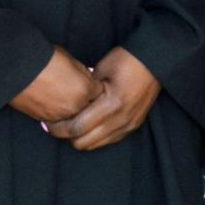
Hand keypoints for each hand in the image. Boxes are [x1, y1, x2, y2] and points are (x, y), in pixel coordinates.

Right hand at [10, 45, 101, 122]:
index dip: (96, 88)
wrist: (16, 67)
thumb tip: (88, 79)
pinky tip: (55, 106)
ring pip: (75, 119)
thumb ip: (83, 74)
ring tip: (66, 100)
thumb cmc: (44, 58)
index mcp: (86, 89)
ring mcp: (61, 115)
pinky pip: (59, 122)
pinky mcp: (46, 120)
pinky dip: (59, 116)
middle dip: (88, 103)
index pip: (101, 94)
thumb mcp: (71, 60)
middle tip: (79, 94)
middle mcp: (76, 106)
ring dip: (73, 112)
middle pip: (90, 109)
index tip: (91, 85)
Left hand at [46, 46, 160, 151]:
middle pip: (84, 143)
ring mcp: (129, 125)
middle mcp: (121, 120)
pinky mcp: (134, 126)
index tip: (48, 122)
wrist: (155, 61)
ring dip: (82, 138)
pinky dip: (96, 137)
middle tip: (57, 125)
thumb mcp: (100, 70)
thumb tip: (66, 105)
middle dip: (67, 136)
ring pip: (96, 145)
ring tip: (73, 125)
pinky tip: (90, 125)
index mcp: (111, 104)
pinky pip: (109, 140)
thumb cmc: (126, 60)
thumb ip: (84, 91)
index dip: (58, 128)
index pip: (77, 128)